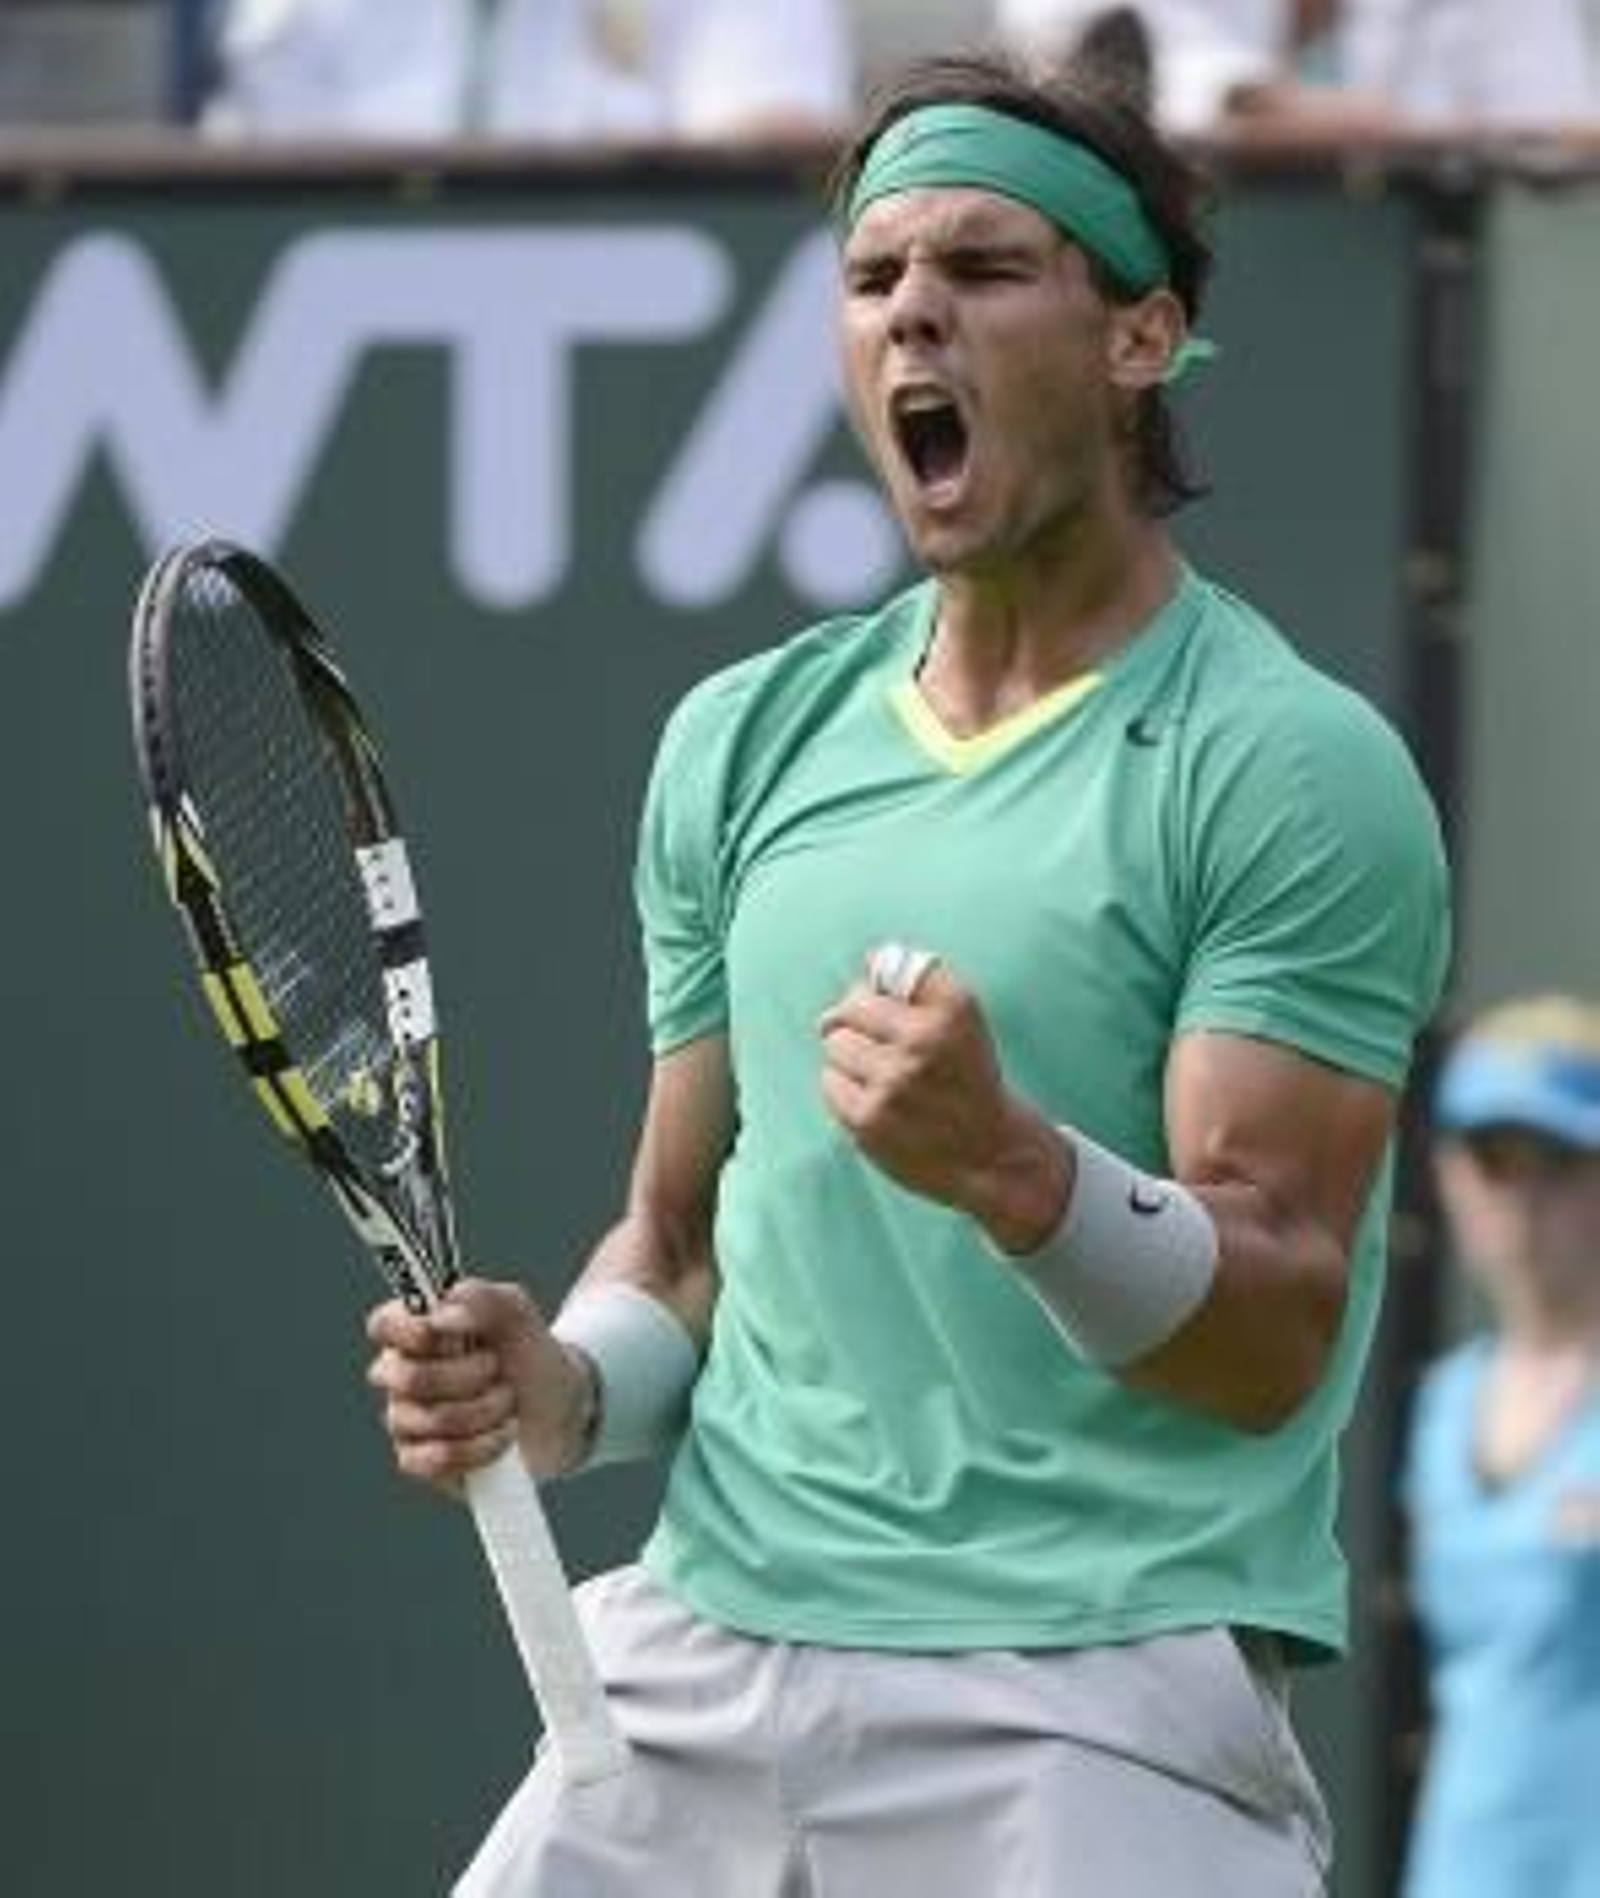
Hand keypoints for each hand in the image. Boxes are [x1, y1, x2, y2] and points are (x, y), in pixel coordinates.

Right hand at [365, 1276, 593, 1490]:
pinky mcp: (421, 1460)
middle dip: (465, 1375)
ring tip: (508, 1402)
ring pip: (427, 1419)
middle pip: (405, 1377)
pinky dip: (477, 1449)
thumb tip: (441, 1315)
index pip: (383, 1324)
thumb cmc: (530, 1355)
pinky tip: (500, 1437)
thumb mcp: (517, 1313)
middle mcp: (404, 1374)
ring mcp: (408, 1420)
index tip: (442, 1334)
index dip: (406, 1330)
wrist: (560, 1409)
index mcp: (419, 1331)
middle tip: (496, 1368)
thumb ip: (481, 1297)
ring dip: (483, 1411)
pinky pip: (431, 1459)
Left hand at [818, 950, 1068, 1247]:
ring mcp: (893, 1083)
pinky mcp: (869, 1119)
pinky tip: (874, 1100)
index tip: (888, 1003)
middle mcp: (923, 1042)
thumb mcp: (964, 1018)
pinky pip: (829, 1083)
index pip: (886, 965)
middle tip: (880, 1045)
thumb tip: (869, 961)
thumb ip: (920, 980)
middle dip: (856, 1022)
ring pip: (834, 1045)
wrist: (990, 1153)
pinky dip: (844, 1089)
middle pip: (849, 1006)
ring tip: (881, 1076)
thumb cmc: (967, 1077)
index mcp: (952, 1009)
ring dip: (849, 1058)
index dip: (878, 986)